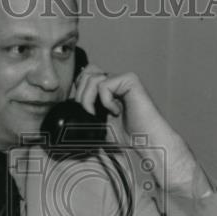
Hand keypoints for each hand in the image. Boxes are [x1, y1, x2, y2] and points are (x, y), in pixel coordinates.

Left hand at [71, 63, 208, 192]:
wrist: (148, 141)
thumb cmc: (128, 136)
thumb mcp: (99, 124)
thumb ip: (87, 112)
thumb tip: (68, 107)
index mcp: (108, 89)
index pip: (84, 77)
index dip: (78, 92)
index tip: (83, 112)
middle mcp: (115, 81)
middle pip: (86, 73)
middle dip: (81, 95)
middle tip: (89, 114)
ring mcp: (123, 79)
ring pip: (92, 78)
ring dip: (89, 99)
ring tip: (99, 114)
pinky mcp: (130, 80)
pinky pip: (105, 84)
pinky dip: (105, 101)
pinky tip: (116, 111)